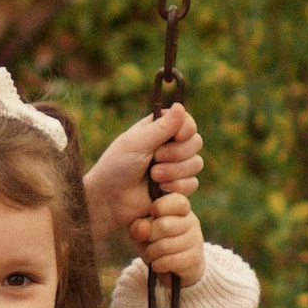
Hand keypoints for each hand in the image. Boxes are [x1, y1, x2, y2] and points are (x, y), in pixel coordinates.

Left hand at [83, 101, 202, 247]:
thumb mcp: (136, 143)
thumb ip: (161, 127)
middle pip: (196, 142)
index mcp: (158, 129)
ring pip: (196, 163)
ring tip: (154, 176)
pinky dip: (176, 186)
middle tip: (155, 159)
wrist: (110, 200)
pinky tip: (159, 190)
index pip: (186, 122)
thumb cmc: (117, 167)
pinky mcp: (177, 186)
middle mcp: (170, 145)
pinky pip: (192, 183)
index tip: (178, 136)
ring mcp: (175, 166)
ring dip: (175, 171)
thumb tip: (180, 106)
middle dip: (177, 153)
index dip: (186, 129)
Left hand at [128, 185, 206, 284]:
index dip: (160, 207)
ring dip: (151, 254)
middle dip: (149, 237)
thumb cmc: (154, 242)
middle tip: (148, 241)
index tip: (152, 213)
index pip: (177, 200)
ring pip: (165, 246)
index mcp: (180, 208)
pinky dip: (158, 265)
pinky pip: (170, 261)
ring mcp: (196, 239)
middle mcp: (192, 221)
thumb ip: (138, 226)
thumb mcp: (141, 231)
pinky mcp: (196, 258)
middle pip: (164, 226)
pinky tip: (159, 264)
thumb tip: (143, 228)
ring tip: (152, 254)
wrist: (171, 268)